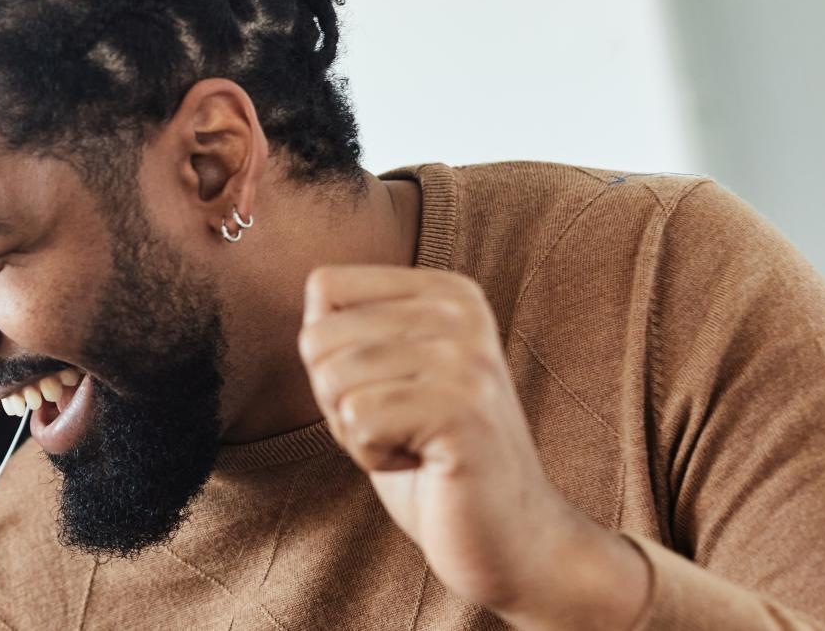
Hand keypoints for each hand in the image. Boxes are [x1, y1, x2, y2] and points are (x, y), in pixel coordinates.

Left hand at [298, 266, 647, 629]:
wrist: (511, 536)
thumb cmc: (432, 460)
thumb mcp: (389, 377)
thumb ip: (353, 330)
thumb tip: (314, 288)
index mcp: (447, 292)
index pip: (325, 287)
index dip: (327, 354)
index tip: (383, 390)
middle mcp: (461, 311)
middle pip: (319, 337)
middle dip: (335, 399)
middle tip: (397, 427)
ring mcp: (466, 358)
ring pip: (334, 380)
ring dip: (355, 432)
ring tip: (412, 445)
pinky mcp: (462, 409)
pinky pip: (358, 421)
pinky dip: (372, 457)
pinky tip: (423, 464)